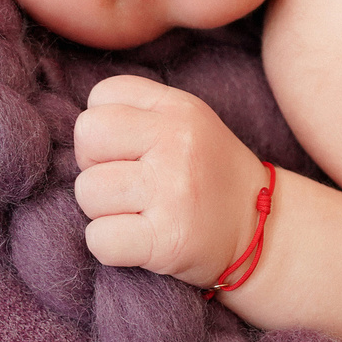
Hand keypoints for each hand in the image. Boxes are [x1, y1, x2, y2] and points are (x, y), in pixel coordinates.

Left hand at [70, 74, 267, 286]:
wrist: (262, 231)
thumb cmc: (208, 177)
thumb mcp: (189, 124)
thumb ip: (139, 114)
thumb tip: (78, 132)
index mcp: (180, 108)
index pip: (102, 95)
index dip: (105, 129)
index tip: (130, 152)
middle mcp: (179, 142)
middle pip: (87, 135)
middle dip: (95, 164)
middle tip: (127, 185)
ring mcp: (174, 191)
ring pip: (87, 190)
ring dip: (103, 210)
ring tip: (140, 214)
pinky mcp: (168, 239)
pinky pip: (98, 239)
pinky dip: (110, 246)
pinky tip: (139, 241)